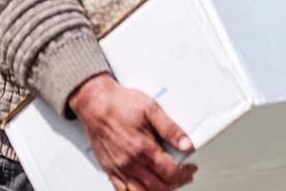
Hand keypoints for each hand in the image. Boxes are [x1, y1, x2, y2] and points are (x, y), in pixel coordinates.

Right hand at [69, 74, 196, 190]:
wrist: (95, 103)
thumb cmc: (121, 104)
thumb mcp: (151, 109)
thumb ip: (170, 129)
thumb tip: (187, 144)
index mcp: (144, 148)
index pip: (171, 173)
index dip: (184, 174)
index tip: (190, 169)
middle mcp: (132, 163)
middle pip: (159, 187)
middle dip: (176, 184)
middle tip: (183, 176)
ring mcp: (119, 169)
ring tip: (167, 183)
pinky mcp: (109, 169)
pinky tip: (144, 188)